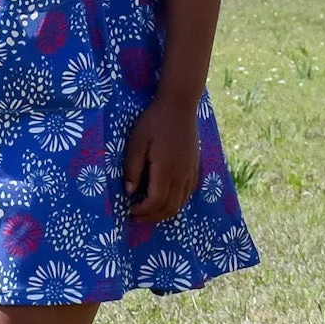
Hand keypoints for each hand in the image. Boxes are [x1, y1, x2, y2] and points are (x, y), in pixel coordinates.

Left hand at [122, 96, 201, 221]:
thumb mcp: (136, 142)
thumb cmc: (154, 122)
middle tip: (136, 217)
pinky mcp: (195, 167)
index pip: (155, 201)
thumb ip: (132, 168)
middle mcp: (181, 175)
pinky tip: (165, 200)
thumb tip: (129, 191)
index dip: (142, 211)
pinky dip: (176, 203)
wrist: (179, 106)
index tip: (129, 210)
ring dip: (164, 212)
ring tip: (148, 212)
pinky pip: (188, 193)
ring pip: (181, 203)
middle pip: (170, 207)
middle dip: (152, 217)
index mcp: (165, 170)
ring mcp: (190, 172)